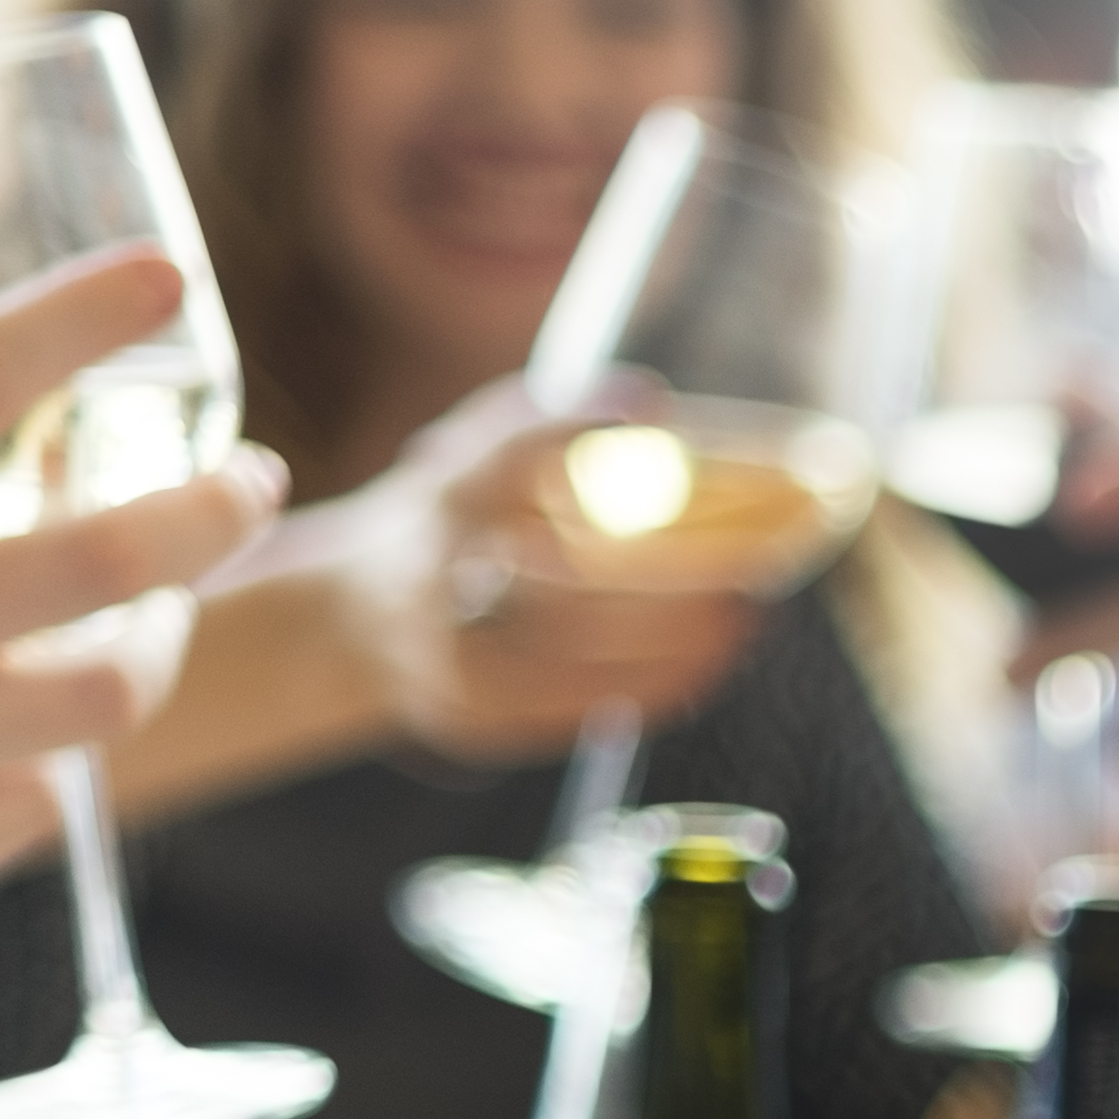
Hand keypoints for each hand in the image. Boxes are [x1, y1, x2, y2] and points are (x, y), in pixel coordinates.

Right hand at [0, 250, 279, 969]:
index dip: (76, 320)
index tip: (162, 277)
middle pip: (118, 551)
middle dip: (217, 508)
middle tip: (249, 480)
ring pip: (114, 690)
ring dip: (153, 644)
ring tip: (155, 617)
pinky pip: (32, 801)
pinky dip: (31, 770)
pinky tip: (0, 747)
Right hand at [319, 382, 765, 759]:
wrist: (357, 621)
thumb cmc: (454, 519)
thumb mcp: (478, 455)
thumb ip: (552, 427)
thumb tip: (649, 407)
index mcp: (441, 491)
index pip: (510, 453)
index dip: (575, 427)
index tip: (651, 411)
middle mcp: (435, 570)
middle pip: (568, 567)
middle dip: (676, 564)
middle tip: (761, 554)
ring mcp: (448, 648)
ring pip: (578, 646)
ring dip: (676, 633)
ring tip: (745, 612)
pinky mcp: (472, 712)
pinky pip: (577, 703)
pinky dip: (655, 680)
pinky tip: (711, 659)